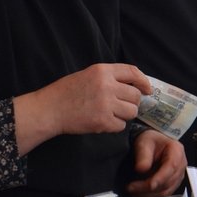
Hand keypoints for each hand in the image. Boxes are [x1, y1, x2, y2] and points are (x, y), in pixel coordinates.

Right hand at [14, 63, 150, 153]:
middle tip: (120, 105)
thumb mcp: (88, 75)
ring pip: (131, 111)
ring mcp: (105, 104)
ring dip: (124, 114)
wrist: (48, 110)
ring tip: (110, 114)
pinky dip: (114, 126)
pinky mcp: (102, 121)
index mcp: (102, 71)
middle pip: (136, 95)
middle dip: (132, 102)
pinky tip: (101, 122)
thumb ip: (110, 77)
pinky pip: (121, 125)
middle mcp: (106, 85)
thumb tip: (136, 85)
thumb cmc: (66, 93)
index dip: (144, 81)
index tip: (148, 89)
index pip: (133, 72)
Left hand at [126, 129, 186, 196]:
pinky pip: (163, 196)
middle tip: (130, 188)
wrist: (152, 144)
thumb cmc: (150, 141)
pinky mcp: (171, 184)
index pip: (172, 167)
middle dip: (148, 188)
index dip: (160, 178)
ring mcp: (177, 176)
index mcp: (177, 151)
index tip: (148, 184)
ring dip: (148, 195)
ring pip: (165, 192)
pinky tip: (139, 195)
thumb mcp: (144, 142)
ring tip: (132, 192)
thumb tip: (141, 169)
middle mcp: (180, 165)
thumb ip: (143, 155)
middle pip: (168, 182)